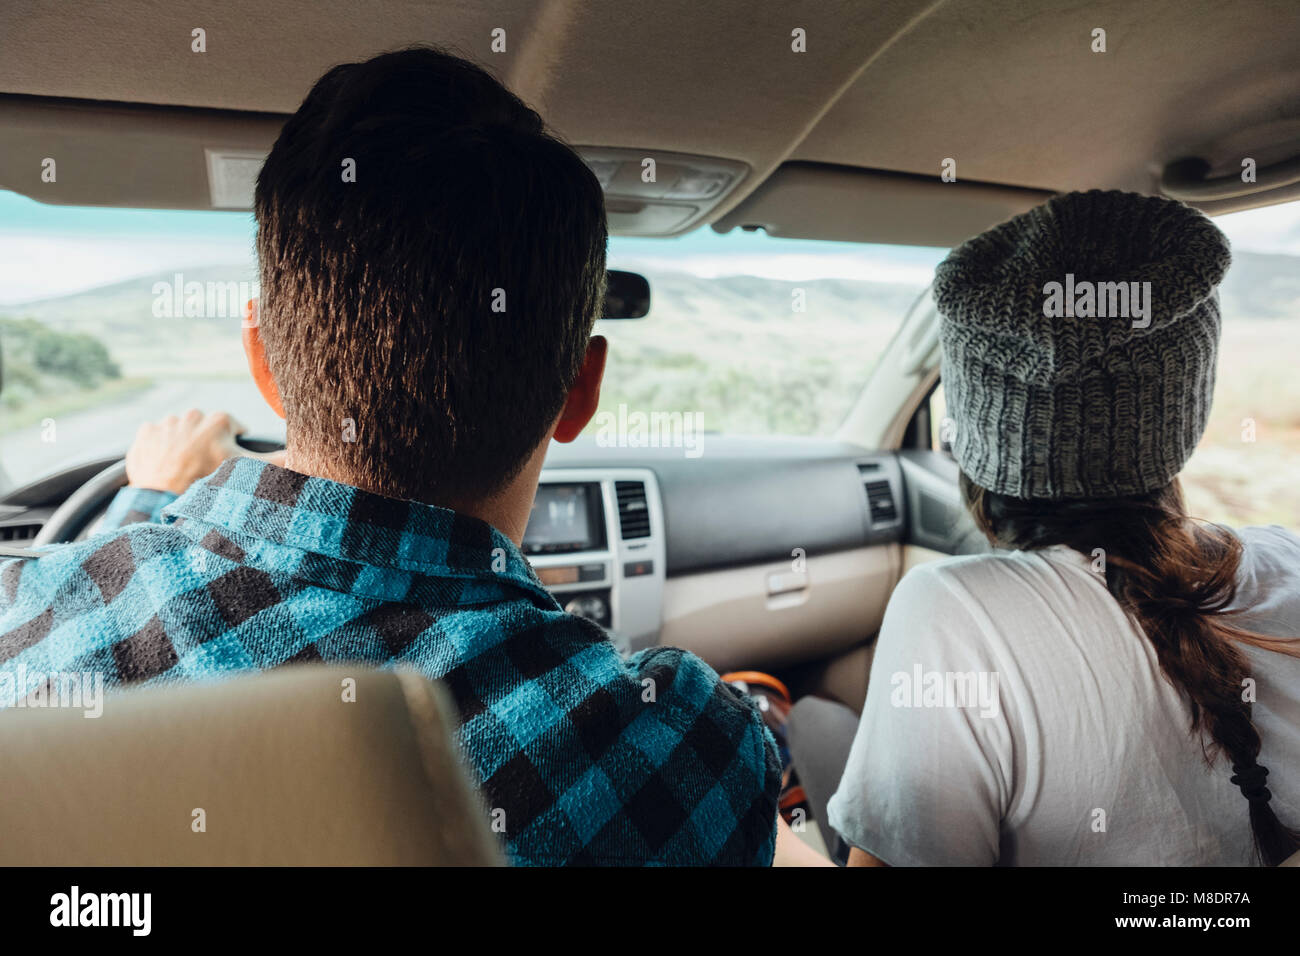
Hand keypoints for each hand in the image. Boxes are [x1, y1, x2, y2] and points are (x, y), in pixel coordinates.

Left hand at [125, 409, 283, 494]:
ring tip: (184, 469)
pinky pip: (156, 436)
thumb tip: (299, 456)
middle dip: (207, 444)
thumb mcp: (245, 471)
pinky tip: (165, 466)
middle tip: (206, 468)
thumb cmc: (207, 484)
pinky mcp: (145, 433)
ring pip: (180, 431)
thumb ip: (276, 461)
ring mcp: (166, 423)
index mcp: (219, 420)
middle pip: (205, 428)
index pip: (233, 428)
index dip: (234, 446)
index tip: (227, 462)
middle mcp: (192, 415)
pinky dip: (160, 448)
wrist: (163, 498)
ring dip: (183, 445)